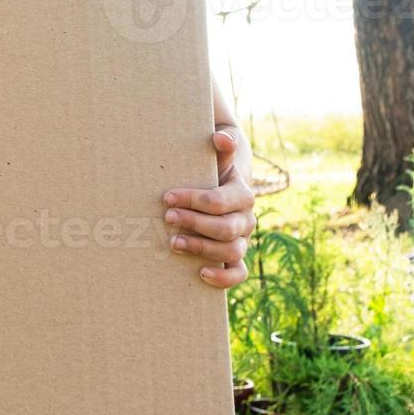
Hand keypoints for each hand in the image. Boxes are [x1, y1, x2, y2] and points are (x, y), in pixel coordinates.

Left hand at [162, 129, 254, 288]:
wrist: (221, 188)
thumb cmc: (213, 171)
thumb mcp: (218, 157)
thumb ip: (224, 145)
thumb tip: (220, 137)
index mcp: (243, 194)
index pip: (220, 201)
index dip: (194, 200)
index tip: (167, 197)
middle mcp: (246, 219)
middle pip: (225, 228)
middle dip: (194, 223)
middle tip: (167, 217)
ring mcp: (242, 240)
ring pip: (230, 251)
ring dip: (201, 248)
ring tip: (173, 242)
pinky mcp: (236, 258)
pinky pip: (238, 273)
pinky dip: (224, 277)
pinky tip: (202, 273)